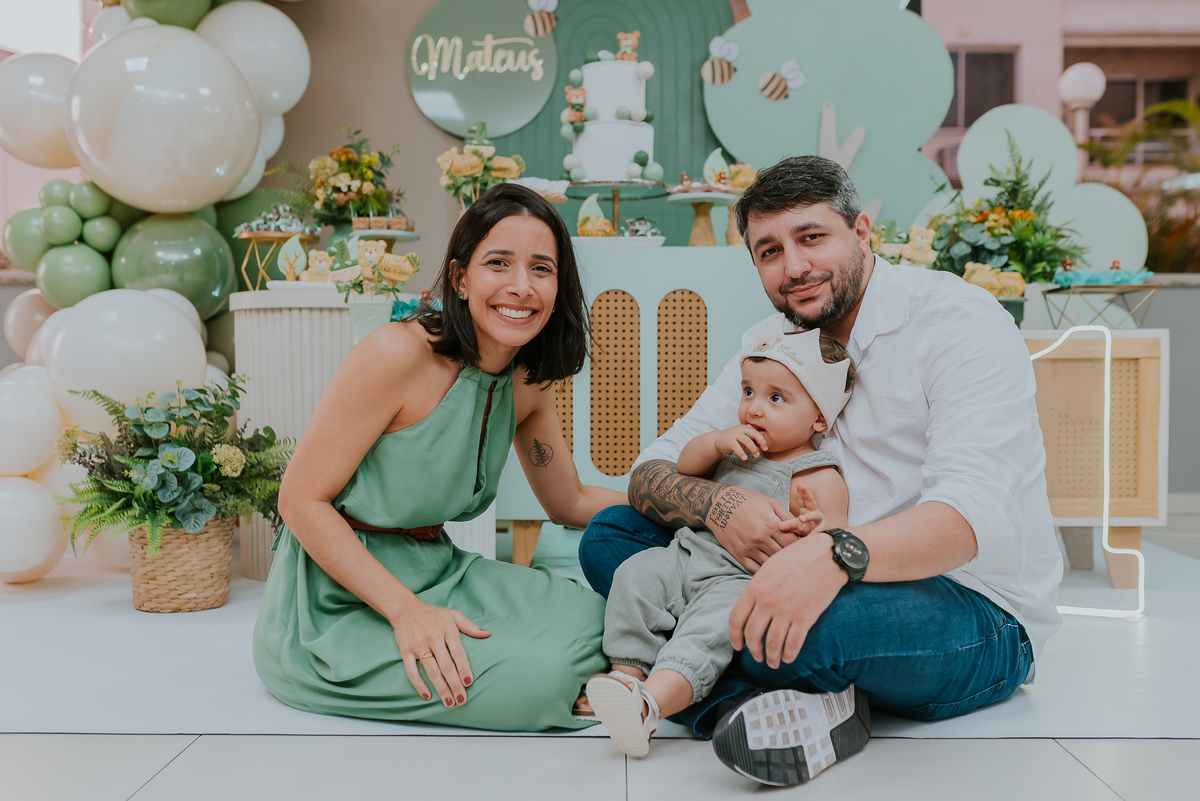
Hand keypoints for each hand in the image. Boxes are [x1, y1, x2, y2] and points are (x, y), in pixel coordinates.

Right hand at [392, 600, 489, 706]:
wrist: (405, 609)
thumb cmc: (433, 614)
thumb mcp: (453, 615)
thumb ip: (470, 626)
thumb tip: (487, 634)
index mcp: (447, 630)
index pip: (458, 652)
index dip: (464, 668)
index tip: (469, 683)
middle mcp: (433, 638)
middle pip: (446, 665)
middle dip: (455, 684)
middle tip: (462, 700)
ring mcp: (418, 645)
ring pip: (431, 670)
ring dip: (441, 688)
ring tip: (449, 703)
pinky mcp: (405, 651)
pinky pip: (411, 671)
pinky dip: (419, 684)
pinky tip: (427, 696)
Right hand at [706, 486, 797, 572]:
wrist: (719, 504)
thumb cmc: (747, 501)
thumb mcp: (770, 503)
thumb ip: (787, 517)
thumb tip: (802, 530)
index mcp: (771, 525)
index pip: (792, 543)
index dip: (800, 545)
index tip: (802, 546)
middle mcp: (761, 538)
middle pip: (783, 554)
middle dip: (790, 555)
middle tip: (794, 555)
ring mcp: (749, 548)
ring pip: (770, 563)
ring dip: (777, 562)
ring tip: (782, 561)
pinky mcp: (739, 554)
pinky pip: (755, 568)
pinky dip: (763, 569)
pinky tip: (767, 565)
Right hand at [714, 424, 766, 459]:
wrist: (717, 440)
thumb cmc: (732, 440)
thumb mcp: (742, 441)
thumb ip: (750, 444)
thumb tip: (758, 450)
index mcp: (745, 428)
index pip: (756, 432)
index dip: (762, 440)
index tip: (765, 448)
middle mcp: (740, 429)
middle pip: (754, 434)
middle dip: (761, 441)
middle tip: (764, 450)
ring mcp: (734, 434)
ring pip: (747, 440)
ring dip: (753, 448)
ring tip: (756, 455)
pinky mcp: (729, 441)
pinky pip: (737, 447)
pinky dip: (742, 453)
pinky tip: (745, 458)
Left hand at [729, 532, 847, 668]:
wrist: (827, 555)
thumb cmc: (798, 557)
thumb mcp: (769, 567)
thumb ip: (757, 587)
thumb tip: (751, 606)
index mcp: (755, 588)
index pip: (736, 618)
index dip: (734, 636)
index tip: (738, 645)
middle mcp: (768, 602)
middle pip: (752, 635)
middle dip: (753, 650)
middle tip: (756, 656)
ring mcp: (786, 611)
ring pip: (772, 644)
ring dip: (771, 657)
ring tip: (772, 662)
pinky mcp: (805, 617)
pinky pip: (793, 644)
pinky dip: (789, 655)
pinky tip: (788, 658)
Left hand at [783, 484, 826, 536]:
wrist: (827, 535)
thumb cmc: (812, 528)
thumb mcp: (799, 525)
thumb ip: (790, 524)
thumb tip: (779, 526)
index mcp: (807, 510)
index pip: (803, 500)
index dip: (801, 492)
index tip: (799, 484)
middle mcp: (814, 513)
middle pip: (811, 501)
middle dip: (806, 494)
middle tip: (801, 486)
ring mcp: (820, 521)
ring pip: (815, 516)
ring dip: (808, 517)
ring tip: (801, 519)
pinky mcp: (823, 530)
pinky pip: (818, 531)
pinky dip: (815, 532)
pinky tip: (813, 534)